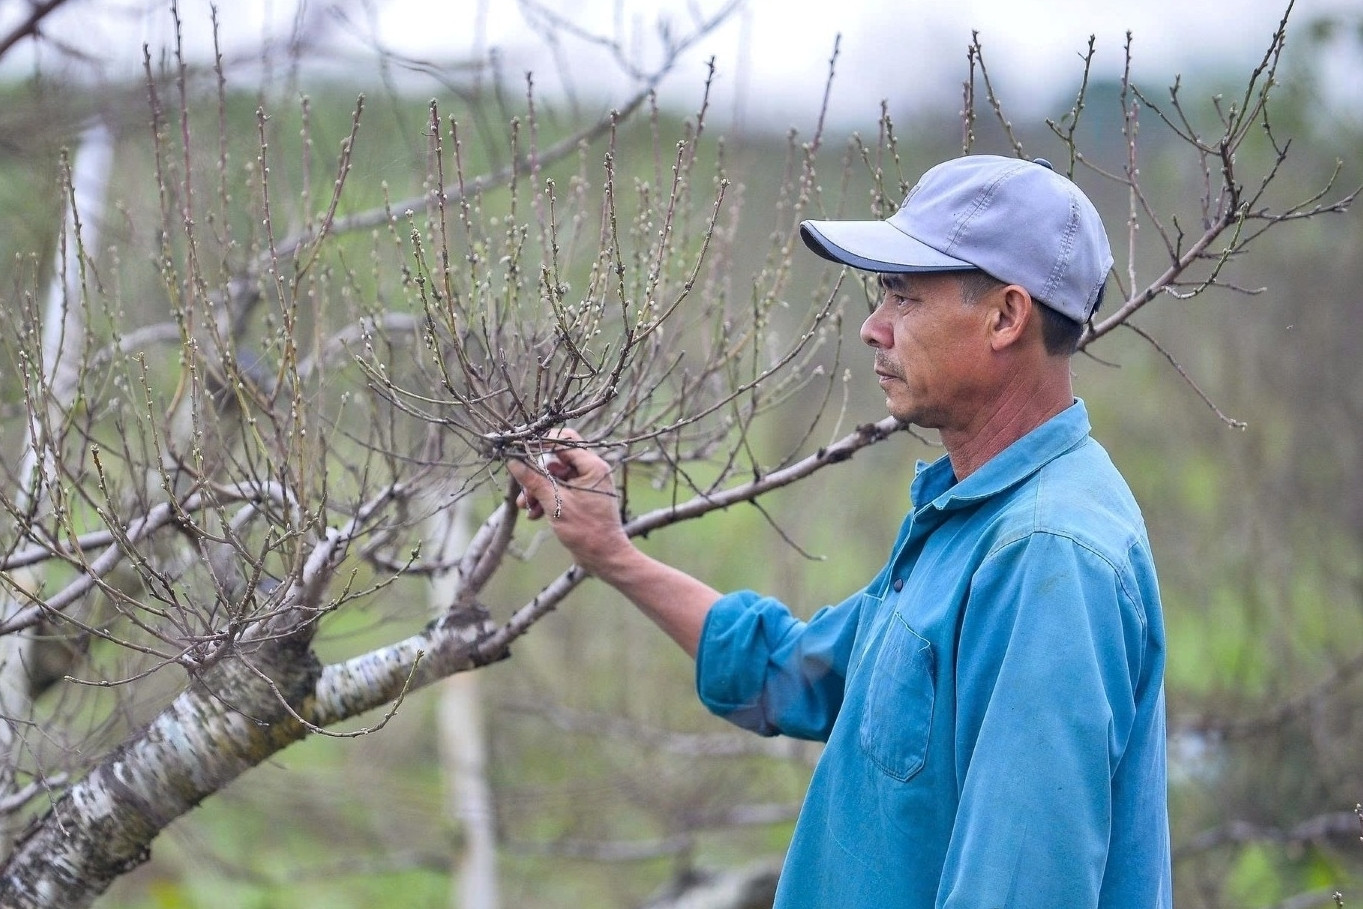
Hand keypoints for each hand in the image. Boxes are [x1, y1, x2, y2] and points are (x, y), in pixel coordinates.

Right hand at [507, 430, 632, 576]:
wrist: (604, 558)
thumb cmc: (586, 530)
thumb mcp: (555, 503)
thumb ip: (534, 480)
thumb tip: (513, 461)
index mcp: (592, 466)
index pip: (564, 440)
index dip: (540, 441)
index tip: (519, 447)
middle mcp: (591, 471)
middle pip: (556, 459)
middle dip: (536, 474)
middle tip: (522, 487)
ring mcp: (586, 484)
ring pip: (554, 477)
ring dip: (538, 490)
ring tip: (526, 506)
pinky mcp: (581, 498)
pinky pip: (558, 490)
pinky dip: (545, 499)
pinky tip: (534, 514)